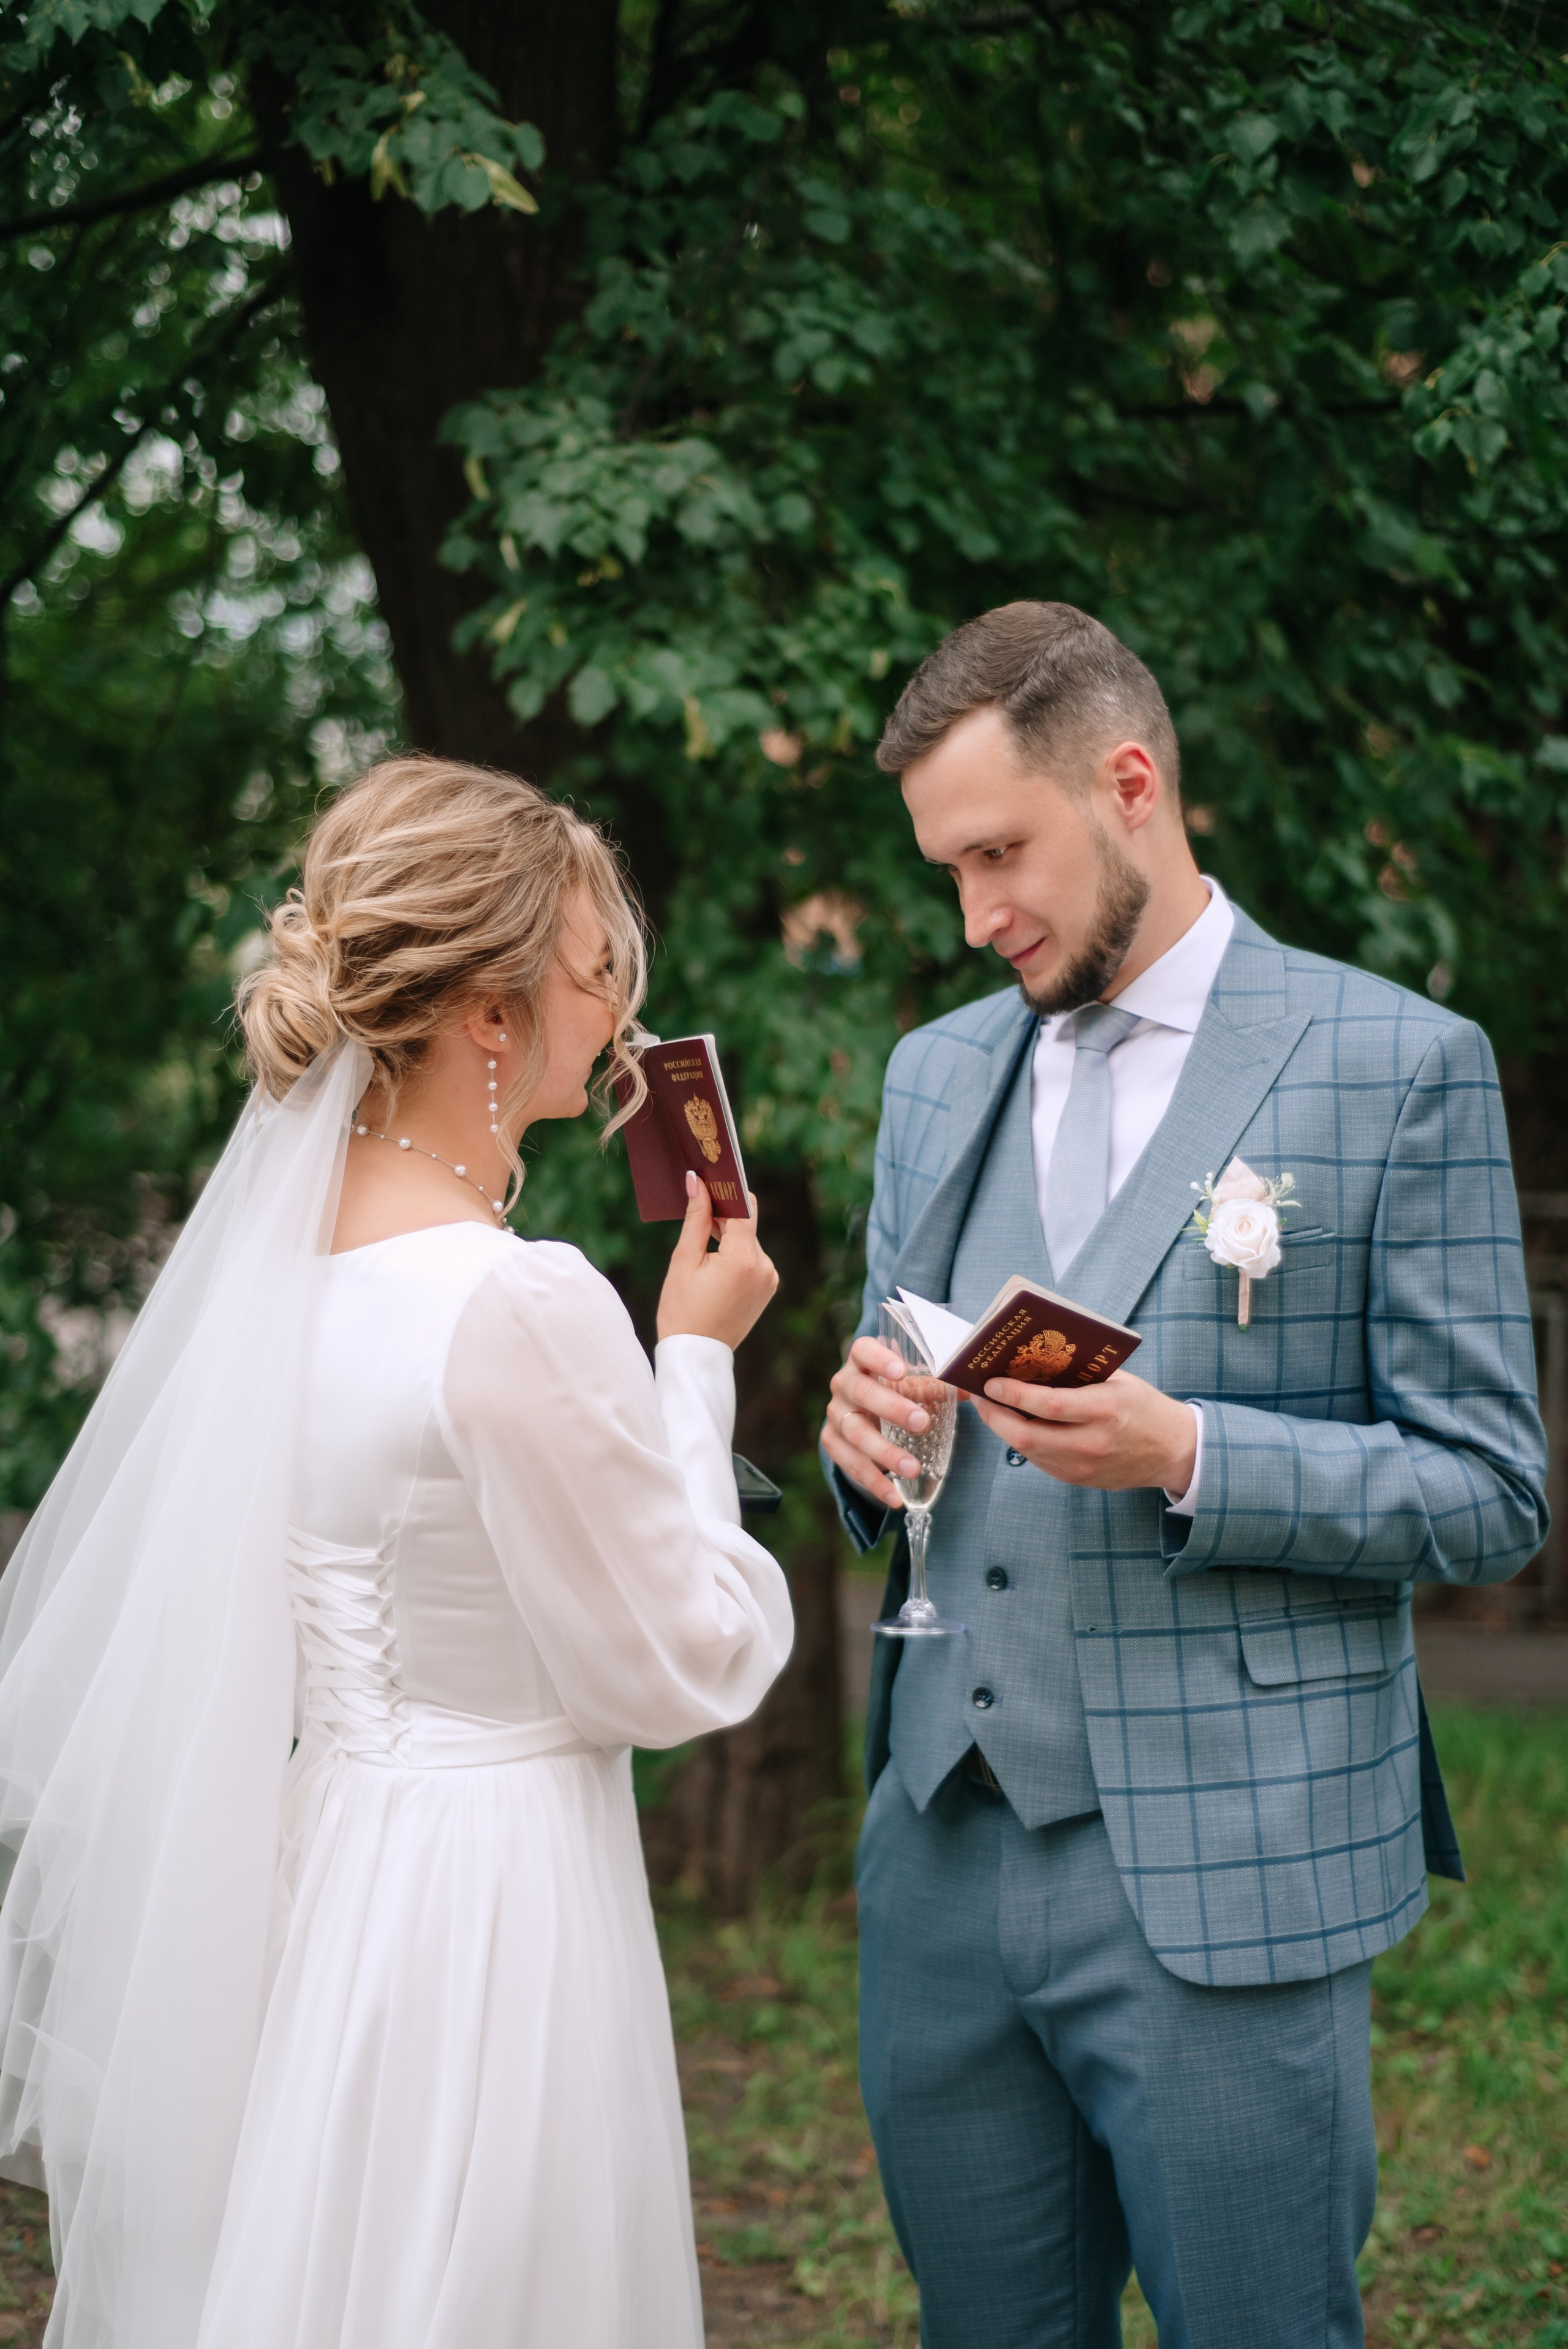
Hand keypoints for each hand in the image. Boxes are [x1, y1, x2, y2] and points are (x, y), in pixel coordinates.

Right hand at [656, 1173, 777, 1348]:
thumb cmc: (682, 1310)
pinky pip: (752, 1259)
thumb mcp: (684, 1261)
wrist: (696, 1355)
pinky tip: (713, 1267)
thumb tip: (696, 1183)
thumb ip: (696, 1219)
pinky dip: (735, 1255)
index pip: (744, 1208)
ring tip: (700, 1250)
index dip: (726, 1192)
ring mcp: (769, 1279)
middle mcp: (764, 1266)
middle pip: (745, 1225)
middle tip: (695, 1211)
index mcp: (744, 1258)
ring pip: (748, 1242)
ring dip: (727, 1238)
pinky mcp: (767, 1288)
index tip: (708, 1182)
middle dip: (722, 1216)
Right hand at [820, 1333, 930, 1512]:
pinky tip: (894, 1497)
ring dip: (884, 1452)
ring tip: (913, 1468)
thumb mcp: (912, 1384)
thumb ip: (935, 1386)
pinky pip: (849, 1464)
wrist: (864, 1412)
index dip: (879, 1358)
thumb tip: (969, 1389)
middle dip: (891, 1408)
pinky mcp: (832, 1442)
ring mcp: (835, 1414)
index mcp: (862, 1361)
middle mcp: (843, 1384)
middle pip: (861, 1392)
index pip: (863, 1350)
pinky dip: (873, 1482)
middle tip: (922, 1422)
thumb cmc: (894, 1390)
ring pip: (854, 1431)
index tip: (901, 1372)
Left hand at [971, 1369, 1196, 1493]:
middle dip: (995, 1416)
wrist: (1173, 1451)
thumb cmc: (1143, 1407)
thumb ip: (1079, 1374)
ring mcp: (1083, 1467)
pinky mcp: (1078, 1480)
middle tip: (980, 1396)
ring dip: (1004, 1429)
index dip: (1013, 1394)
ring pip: (1028, 1451)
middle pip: (1027, 1436)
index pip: (1047, 1405)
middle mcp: (1091, 1443)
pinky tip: (1016, 1425)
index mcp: (1104, 1411)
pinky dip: (1023, 1442)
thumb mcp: (1119, 1380)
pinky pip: (1040, 1461)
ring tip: (991, 1408)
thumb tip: (1032, 1361)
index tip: (990, 1382)